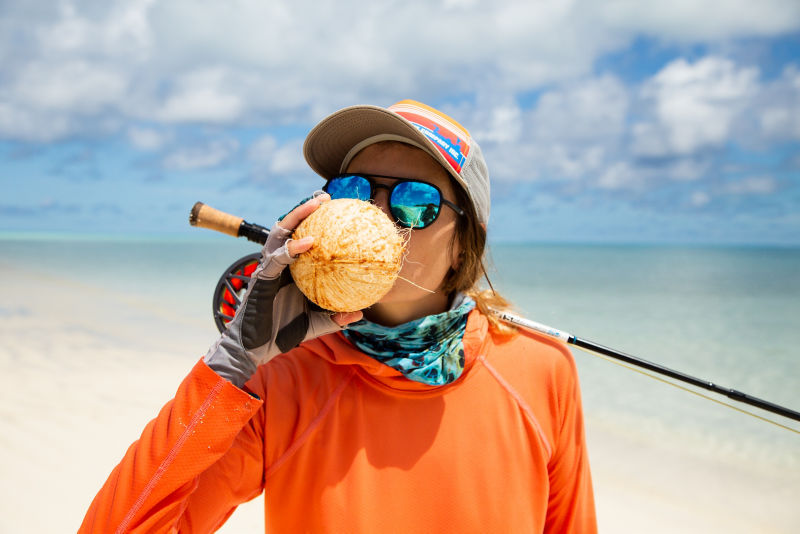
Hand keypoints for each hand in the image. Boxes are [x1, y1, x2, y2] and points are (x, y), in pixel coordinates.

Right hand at [204, 194, 362, 386]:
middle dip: (304, 209)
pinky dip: (292, 247)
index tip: (336, 211)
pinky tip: (310, 242)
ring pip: (280, 233)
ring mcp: (268, 268)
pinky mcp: (262, 278)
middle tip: (324, 197)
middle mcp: (278, 264)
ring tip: (315, 205)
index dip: (314, 223)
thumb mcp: (315, 324)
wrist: (255, 350)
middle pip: (289, 228)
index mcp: (290, 270)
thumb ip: (335, 317)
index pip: (301, 239)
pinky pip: (276, 258)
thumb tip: (361, 313)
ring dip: (297, 215)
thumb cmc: (281, 333)